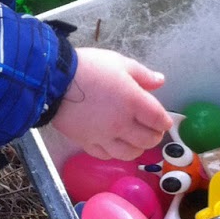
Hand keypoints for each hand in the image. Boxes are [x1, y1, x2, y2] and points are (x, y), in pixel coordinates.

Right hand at [52, 48, 172, 159]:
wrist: (54, 80)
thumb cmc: (89, 67)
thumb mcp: (119, 62)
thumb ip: (143, 74)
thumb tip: (160, 81)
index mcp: (134, 102)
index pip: (159, 120)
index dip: (164, 121)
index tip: (163, 120)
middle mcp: (122, 123)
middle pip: (148, 140)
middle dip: (154, 135)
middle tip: (152, 129)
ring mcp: (104, 136)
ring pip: (129, 153)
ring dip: (137, 148)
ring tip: (136, 140)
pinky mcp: (87, 142)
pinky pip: (106, 155)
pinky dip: (114, 152)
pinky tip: (114, 144)